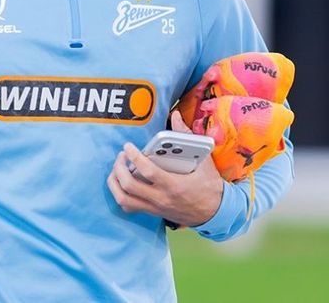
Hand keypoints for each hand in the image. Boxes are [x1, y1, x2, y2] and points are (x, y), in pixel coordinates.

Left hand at [106, 111, 223, 226]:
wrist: (215, 213)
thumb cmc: (209, 185)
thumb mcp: (204, 160)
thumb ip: (187, 137)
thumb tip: (175, 116)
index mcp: (174, 185)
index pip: (148, 171)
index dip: (134, 157)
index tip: (128, 146)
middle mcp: (161, 198)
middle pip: (129, 186)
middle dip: (119, 168)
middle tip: (122, 155)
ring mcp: (155, 207)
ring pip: (124, 199)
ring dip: (114, 182)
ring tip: (117, 168)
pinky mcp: (153, 212)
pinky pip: (129, 207)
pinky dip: (120, 194)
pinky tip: (122, 182)